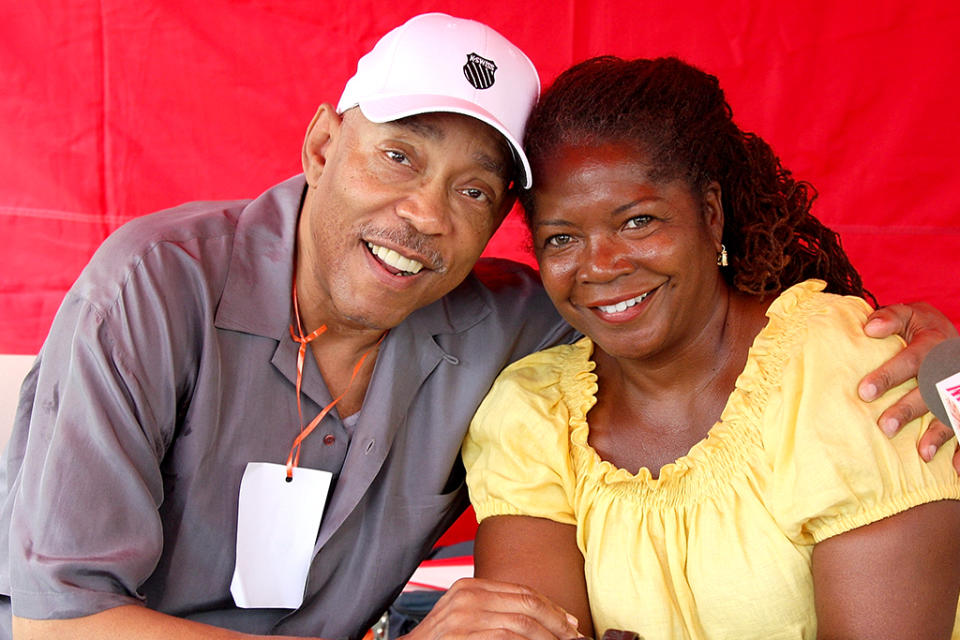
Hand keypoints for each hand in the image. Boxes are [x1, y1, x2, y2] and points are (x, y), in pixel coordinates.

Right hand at [400, 578, 581, 639]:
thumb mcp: (464, 618)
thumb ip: (493, 611)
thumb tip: (536, 621)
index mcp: (470, 586)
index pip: (522, 590)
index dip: (551, 607)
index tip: (570, 623)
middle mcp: (467, 595)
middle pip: (527, 601)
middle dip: (557, 621)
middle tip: (575, 636)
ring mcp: (464, 615)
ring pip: (523, 621)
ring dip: (550, 636)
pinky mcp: (463, 634)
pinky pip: (508, 636)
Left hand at [858, 302, 959, 470]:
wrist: (954, 338)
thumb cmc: (923, 328)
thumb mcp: (911, 314)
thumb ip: (890, 318)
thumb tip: (869, 328)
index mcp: (932, 344)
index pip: (910, 360)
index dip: (888, 375)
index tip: (864, 392)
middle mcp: (949, 368)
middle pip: (930, 391)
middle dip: (908, 409)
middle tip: (885, 425)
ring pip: (952, 412)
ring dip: (939, 434)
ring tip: (923, 453)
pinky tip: (956, 469)